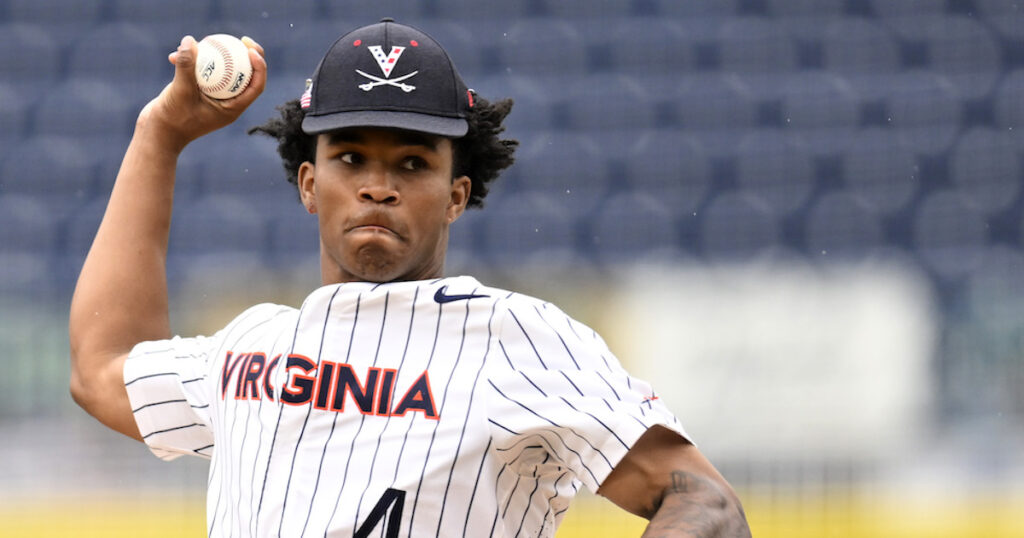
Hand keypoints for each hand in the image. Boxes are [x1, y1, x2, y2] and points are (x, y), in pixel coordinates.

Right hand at [138, 35, 266, 151]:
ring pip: (222, 72)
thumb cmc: (172, 119)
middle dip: (246, 56)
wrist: (157, 134)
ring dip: (214, 56)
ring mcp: (213, 97)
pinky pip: (202, 73)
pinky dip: (192, 63)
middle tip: (242, 39)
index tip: (251, 50)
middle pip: (245, 76)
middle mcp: (227, 103)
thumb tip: (190, 40)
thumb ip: (187, 66)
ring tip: (204, 40)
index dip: (259, 67)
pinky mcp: (198, 92)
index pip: (255, 86)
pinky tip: (174, 55)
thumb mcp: (180, 91)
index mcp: (233, 108)